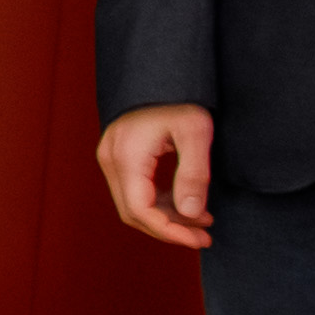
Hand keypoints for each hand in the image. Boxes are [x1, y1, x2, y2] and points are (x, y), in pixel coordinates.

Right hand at [97, 103, 214, 249]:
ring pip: (132, 205)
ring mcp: (111, 158)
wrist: (161, 75)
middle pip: (133, 213)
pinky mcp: (118, 158)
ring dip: (166, 218)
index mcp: (126, 156)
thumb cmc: (180, 99)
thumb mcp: (196, 133)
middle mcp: (110, 160)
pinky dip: (159, 204)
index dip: (169, 231)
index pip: (140, 210)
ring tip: (202, 220)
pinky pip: (134, 192)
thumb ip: (194, 174)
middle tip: (204, 236)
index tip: (199, 239)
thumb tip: (190, 213)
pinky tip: (186, 204)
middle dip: (169, 229)